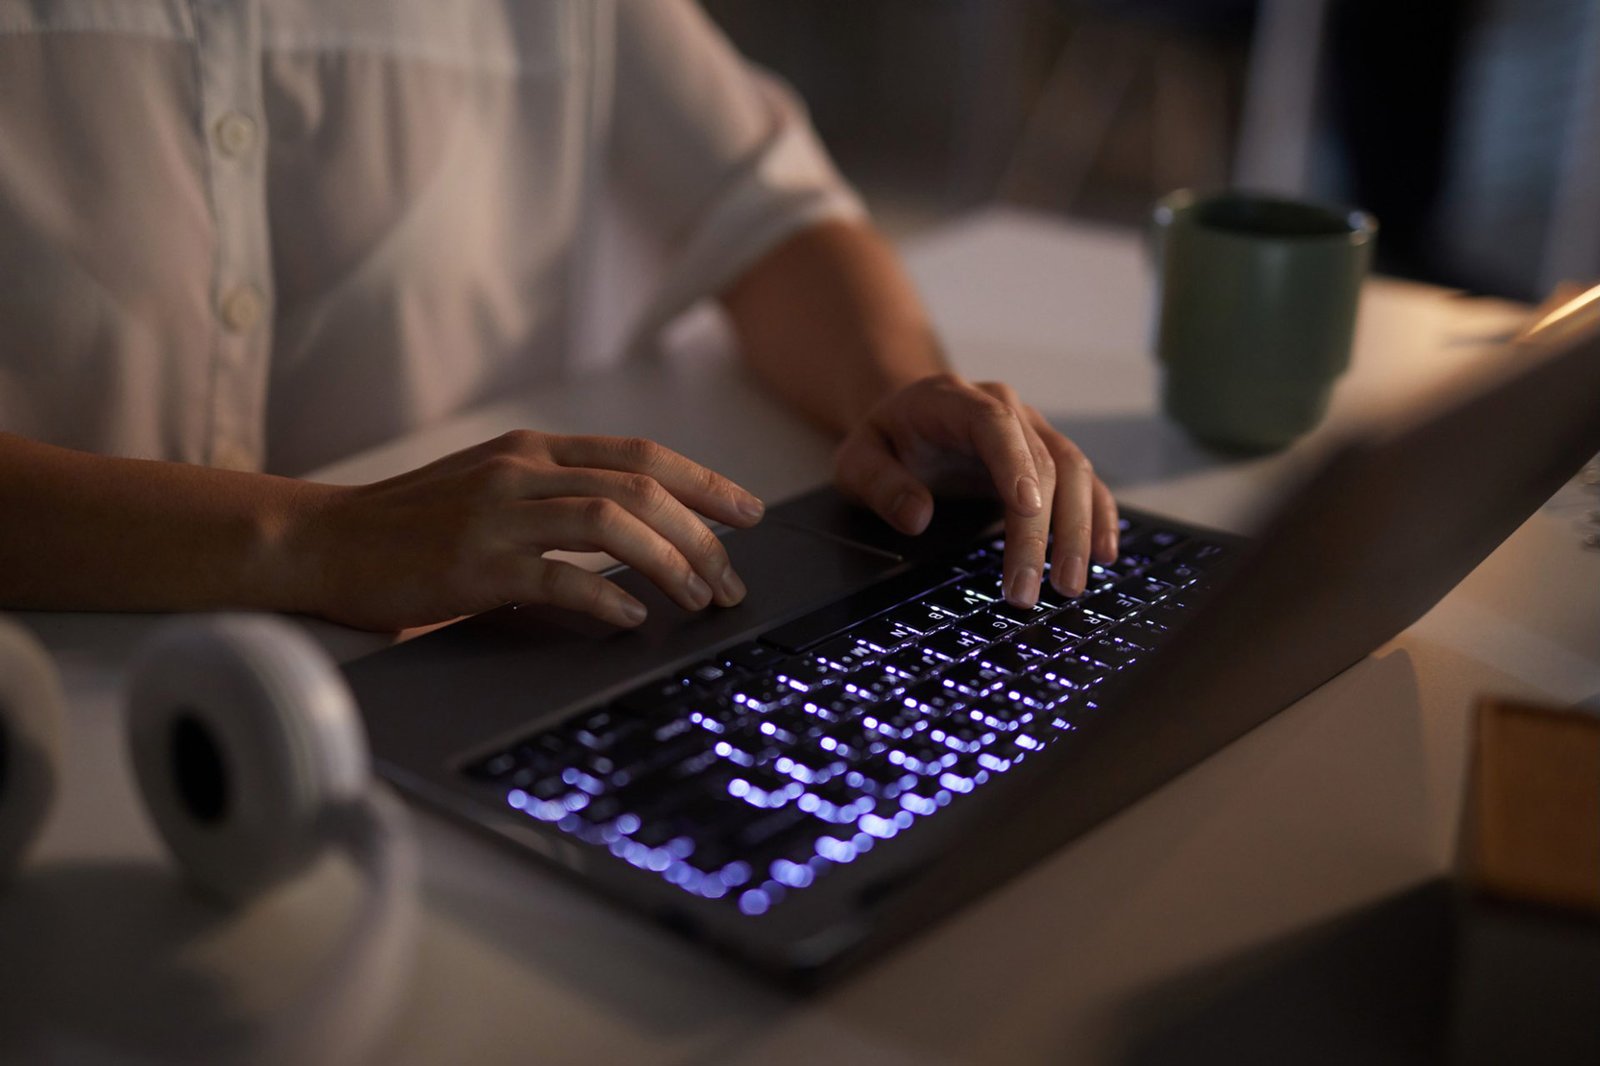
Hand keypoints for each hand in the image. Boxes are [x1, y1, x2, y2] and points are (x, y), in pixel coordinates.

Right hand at [279, 431, 763, 630]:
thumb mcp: (492, 484)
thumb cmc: (412, 523)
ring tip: (699, 598)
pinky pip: (562, 577)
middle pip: (643, 488)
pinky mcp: (476, 565)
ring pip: (615, 523)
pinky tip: (633, 618)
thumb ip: (556, 492)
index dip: (705, 483)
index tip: (749, 514)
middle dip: (704, 535)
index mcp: (533, 448)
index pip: (642, 453)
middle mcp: (523, 471)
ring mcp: (499, 515)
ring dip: (672, 563)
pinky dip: (609, 596)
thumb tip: (638, 530)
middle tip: (733, 580)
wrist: (324, 541)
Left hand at [832, 374, 1118, 606]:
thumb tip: (917, 517)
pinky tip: (1105, 556)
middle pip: (1040, 462)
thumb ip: (880, 484)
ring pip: (1074, 473)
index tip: (1025, 510)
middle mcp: (1006, 408)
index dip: (1013, 464)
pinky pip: (1086, 483)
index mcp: (954, 400)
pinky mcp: (1050, 456)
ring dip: (1078, 531)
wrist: (909, 417)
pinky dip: (1100, 517)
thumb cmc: (885, 442)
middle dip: (1039, 531)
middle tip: (1029, 590)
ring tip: (1068, 586)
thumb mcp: (857, 460)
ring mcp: (1035, 431)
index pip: (993, 424)